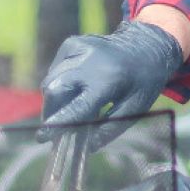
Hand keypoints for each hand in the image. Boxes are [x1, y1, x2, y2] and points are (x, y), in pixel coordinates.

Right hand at [39, 20, 183, 148]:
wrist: (147, 45)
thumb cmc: (142, 82)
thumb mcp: (135, 109)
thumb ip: (111, 129)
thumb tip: (88, 147)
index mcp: (108, 80)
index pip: (76, 107)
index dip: (58, 124)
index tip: (42, 137)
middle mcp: (89, 60)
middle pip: (54, 90)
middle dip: (50, 112)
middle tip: (56, 127)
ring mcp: (78, 48)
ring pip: (51, 79)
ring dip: (55, 98)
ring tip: (70, 106)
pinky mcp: (71, 43)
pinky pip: (56, 69)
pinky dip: (60, 82)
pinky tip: (77, 85)